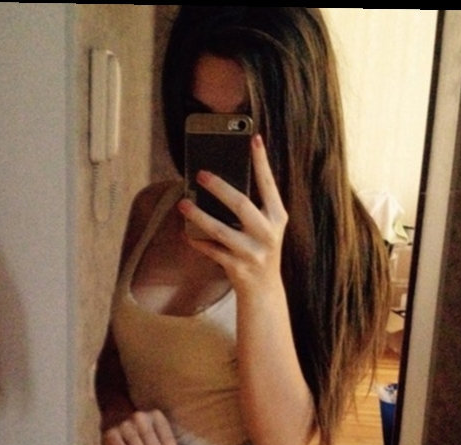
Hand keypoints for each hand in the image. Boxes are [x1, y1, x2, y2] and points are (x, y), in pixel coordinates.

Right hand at [101, 409, 179, 444]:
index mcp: (157, 417)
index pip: (167, 440)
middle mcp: (142, 418)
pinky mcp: (111, 432)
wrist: (114, 414)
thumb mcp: (154, 431)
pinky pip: (118, 442)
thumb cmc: (140, 430)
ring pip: (136, 442)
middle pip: (154, 444)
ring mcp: (125, 424)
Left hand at [177, 134, 287, 294]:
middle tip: (200, 174)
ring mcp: (253, 252)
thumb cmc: (259, 249)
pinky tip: (185, 233)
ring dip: (199, 216)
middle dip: (220, 187)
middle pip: (241, 205)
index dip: (261, 161)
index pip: (269, 184)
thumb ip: (251, 206)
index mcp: (277, 217)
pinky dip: (197, 242)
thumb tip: (219, 181)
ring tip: (182, 203)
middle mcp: (268, 234)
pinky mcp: (238, 268)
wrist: (264, 291)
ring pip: (220, 230)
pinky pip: (212, 251)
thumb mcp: (263, 227)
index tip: (254, 138)